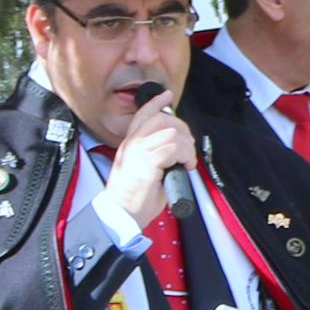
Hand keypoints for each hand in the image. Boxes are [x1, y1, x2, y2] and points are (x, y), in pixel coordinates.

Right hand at [102, 100, 202, 231]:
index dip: (156, 103)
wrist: (121, 215)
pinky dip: (185, 155)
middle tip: (187, 147)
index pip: (142, 115)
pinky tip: (185, 165)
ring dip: (186, 145)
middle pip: (162, 120)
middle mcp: (132, 144)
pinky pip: (173, 148)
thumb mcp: (144, 170)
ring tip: (186, 160)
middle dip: (182, 129)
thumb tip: (175, 150)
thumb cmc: (134, 198)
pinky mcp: (147, 163)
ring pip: (171, 133)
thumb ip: (154, 155)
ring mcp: (138, 152)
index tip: (166, 95)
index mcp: (129, 145)